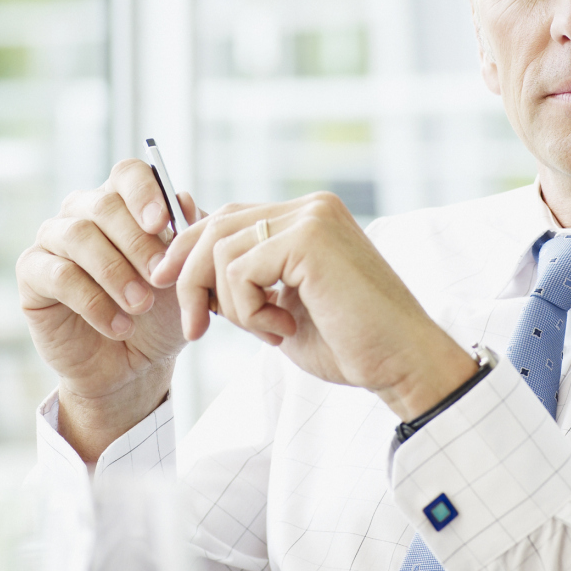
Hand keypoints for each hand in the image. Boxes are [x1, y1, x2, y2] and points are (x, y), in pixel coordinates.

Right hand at [16, 160, 201, 460]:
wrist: (133, 366)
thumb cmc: (159, 313)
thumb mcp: (183, 277)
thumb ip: (186, 238)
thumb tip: (186, 201)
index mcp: (121, 202)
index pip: (128, 175)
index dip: (145, 194)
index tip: (163, 224)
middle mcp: (81, 212)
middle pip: (103, 205)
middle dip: (137, 242)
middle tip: (161, 276)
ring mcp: (52, 240)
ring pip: (78, 236)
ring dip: (115, 272)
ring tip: (142, 305)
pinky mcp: (32, 274)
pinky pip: (58, 275)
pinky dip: (94, 302)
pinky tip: (119, 326)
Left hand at [147, 193, 476, 418]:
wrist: (401, 363)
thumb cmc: (350, 343)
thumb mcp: (281, 308)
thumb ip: (244, 283)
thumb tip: (186, 273)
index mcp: (307, 218)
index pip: (228, 217)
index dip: (189, 251)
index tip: (169, 288)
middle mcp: (310, 207)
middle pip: (216, 225)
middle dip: (191, 278)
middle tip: (195, 327)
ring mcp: (311, 218)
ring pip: (221, 250)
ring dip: (232, 305)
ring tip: (270, 332)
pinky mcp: (309, 238)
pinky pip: (239, 270)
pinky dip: (248, 310)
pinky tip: (281, 328)